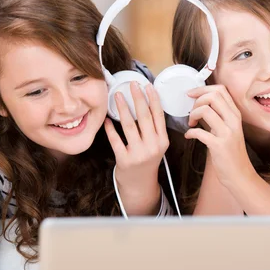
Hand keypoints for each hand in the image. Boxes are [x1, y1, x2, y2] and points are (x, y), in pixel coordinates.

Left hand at [104, 81, 168, 196]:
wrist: (140, 185)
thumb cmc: (147, 160)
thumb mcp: (157, 145)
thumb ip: (154, 129)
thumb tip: (145, 103)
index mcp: (163, 141)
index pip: (158, 115)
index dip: (153, 99)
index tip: (147, 86)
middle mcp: (153, 146)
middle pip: (144, 117)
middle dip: (138, 98)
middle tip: (132, 85)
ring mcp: (138, 153)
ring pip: (129, 125)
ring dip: (123, 108)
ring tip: (118, 96)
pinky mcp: (124, 160)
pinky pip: (115, 140)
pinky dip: (110, 128)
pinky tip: (107, 119)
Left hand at [184, 85, 255, 187]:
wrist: (239, 175)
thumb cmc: (231, 153)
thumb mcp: (230, 129)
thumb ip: (220, 115)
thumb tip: (202, 103)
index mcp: (235, 114)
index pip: (221, 90)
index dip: (203, 89)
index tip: (192, 94)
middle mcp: (233, 121)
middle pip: (213, 95)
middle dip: (197, 100)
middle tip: (192, 111)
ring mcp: (227, 133)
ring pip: (205, 110)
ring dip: (192, 114)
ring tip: (191, 123)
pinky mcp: (219, 145)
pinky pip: (199, 132)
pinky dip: (190, 132)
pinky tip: (190, 136)